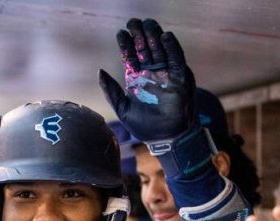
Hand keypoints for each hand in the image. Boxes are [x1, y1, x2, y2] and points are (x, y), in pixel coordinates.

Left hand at [98, 17, 194, 142]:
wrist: (165, 139)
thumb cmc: (144, 127)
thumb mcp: (123, 109)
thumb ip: (111, 91)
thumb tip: (99, 72)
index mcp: (137, 79)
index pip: (130, 56)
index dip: (126, 44)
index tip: (120, 33)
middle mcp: (151, 73)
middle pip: (145, 48)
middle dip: (140, 34)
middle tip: (134, 22)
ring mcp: (166, 74)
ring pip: (160, 49)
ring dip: (154, 35)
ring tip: (148, 24)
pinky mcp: (179, 78)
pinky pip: (176, 58)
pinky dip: (172, 46)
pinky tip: (165, 36)